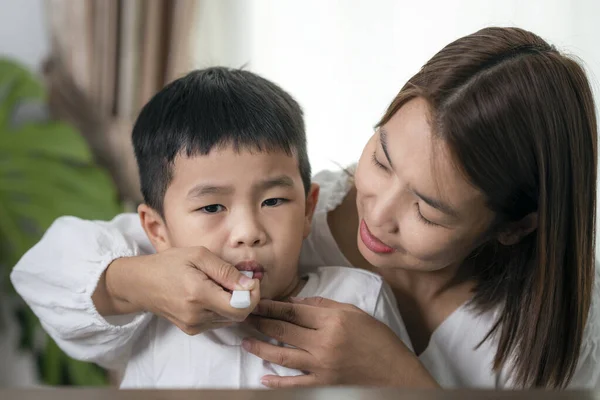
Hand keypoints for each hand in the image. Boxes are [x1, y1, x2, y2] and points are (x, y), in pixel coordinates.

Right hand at [94, 247, 259, 334]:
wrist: (139, 283)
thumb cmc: (169, 264)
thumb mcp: (198, 255)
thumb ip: (226, 271)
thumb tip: (249, 284)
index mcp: (198, 295)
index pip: (240, 307)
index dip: (253, 295)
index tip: (252, 280)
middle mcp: (196, 315)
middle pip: (238, 315)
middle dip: (246, 298)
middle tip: (240, 280)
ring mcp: (193, 325)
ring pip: (229, 319)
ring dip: (233, 303)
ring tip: (221, 284)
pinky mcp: (191, 330)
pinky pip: (218, 321)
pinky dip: (222, 308)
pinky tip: (212, 293)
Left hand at [242, 297, 438, 387]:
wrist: (396, 374)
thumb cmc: (379, 340)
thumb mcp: (355, 313)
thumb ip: (324, 306)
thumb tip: (296, 302)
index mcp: (333, 321)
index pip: (293, 311)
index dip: (272, 306)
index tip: (256, 302)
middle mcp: (324, 343)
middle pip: (283, 331)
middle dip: (261, 323)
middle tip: (244, 318)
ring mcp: (322, 366)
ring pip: (283, 356)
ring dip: (261, 348)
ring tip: (245, 342)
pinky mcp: (324, 384)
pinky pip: (295, 384)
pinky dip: (277, 382)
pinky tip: (263, 377)